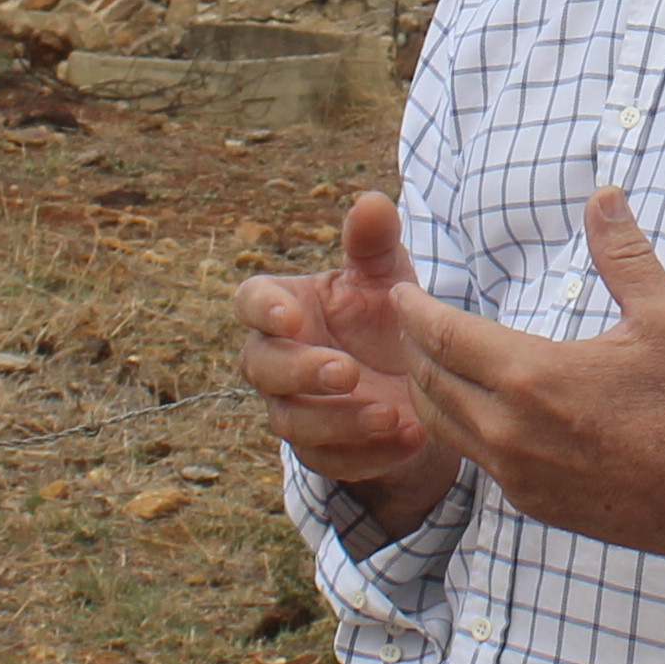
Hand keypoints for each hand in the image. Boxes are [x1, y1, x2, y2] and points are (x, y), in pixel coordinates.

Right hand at [234, 194, 441, 507]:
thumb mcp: (386, 277)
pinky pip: (332, 461)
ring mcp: (293, 410)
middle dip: (301, 372)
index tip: (292, 316)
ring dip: (339, 420)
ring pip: (293, 423)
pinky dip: (370, 454)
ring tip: (390, 412)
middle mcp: (275, 361)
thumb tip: (372, 202)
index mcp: (284, 308)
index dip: (265, 310)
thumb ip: (373, 243)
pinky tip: (410, 438)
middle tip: (347, 371)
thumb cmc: (384, 316)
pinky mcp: (322, 453)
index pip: (251, 302)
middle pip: (263, 368)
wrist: (412, 383)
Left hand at [390, 185, 664, 568]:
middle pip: (429, 379)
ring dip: (427, 388)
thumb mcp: (662, 315)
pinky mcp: (526, 500)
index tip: (399, 293)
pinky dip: (460, 426)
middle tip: (407, 321)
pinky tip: (472, 408)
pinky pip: (473, 457)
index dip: (414, 311)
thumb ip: (622, 253)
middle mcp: (509, 428)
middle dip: (412, 346)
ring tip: (428, 360)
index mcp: (533, 375)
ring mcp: (514, 471)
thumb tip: (604, 195)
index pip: (444, 336)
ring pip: (441, 424)